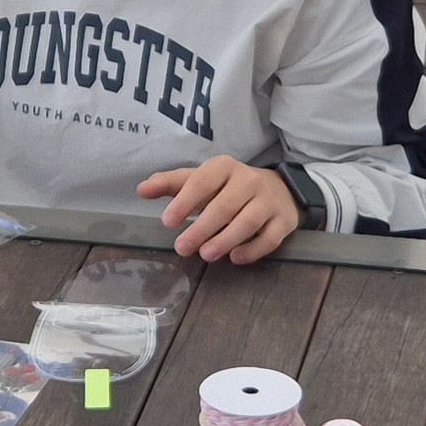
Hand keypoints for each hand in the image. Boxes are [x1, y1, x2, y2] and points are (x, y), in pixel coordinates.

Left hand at [137, 153, 300, 262]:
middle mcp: (249, 180)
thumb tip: (141, 189)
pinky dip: (253, 250)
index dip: (185, 201)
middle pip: (225, 205)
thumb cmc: (230, 187)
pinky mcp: (284, 221)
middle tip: (182, 248)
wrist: (280, 190)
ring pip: (248, 221)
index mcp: (224, 167)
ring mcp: (269, 201)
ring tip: (206, 255)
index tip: (168, 222)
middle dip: (201, 228)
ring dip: (225, 239)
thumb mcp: (202, 180)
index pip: (203, 182)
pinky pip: (270, 238)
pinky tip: (235, 258)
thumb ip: (172, 184)